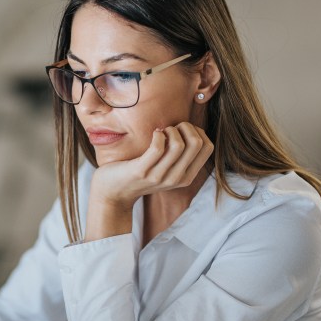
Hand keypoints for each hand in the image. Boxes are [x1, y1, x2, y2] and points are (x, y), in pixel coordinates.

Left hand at [92, 122, 213, 206]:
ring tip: (160, 132)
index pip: (208, 147)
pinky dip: (157, 135)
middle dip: (186, 127)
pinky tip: (153, 134)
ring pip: (179, 145)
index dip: (198, 131)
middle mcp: (176, 179)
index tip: (182, 131)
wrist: (112, 193)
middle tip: (170, 129)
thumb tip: (192, 129)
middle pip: (196, 143)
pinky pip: (157, 147)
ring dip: (170, 130)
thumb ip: (180, 156)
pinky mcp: (141, 171)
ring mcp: (159, 176)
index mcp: (186, 177)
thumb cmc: (140, 173)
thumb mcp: (166, 168)